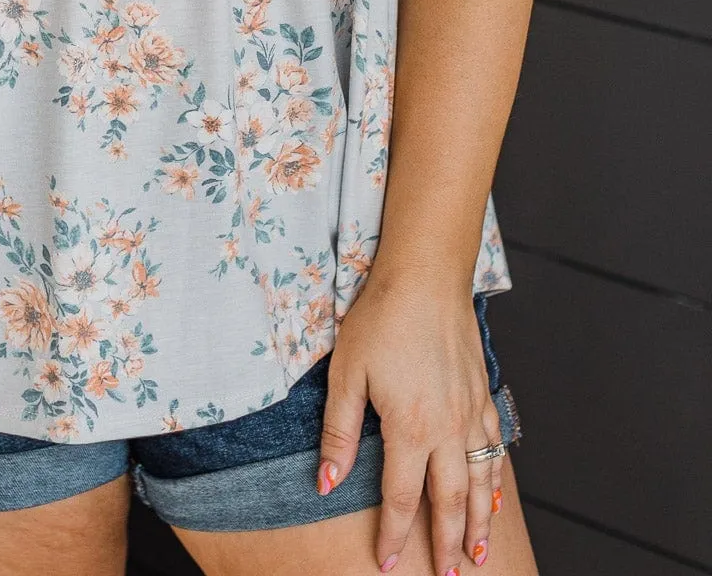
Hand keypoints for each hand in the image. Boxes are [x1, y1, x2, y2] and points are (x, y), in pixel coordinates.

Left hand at [316, 274, 501, 572]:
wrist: (425, 276)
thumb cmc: (381, 318)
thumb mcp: (347, 373)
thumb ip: (340, 432)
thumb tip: (327, 482)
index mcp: (411, 428)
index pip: (402, 498)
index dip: (395, 534)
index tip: (387, 562)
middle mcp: (448, 428)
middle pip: (450, 501)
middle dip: (448, 543)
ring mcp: (471, 411)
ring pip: (480, 481)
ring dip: (479, 521)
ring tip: (478, 553)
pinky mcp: (482, 393)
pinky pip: (495, 448)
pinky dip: (496, 478)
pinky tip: (494, 494)